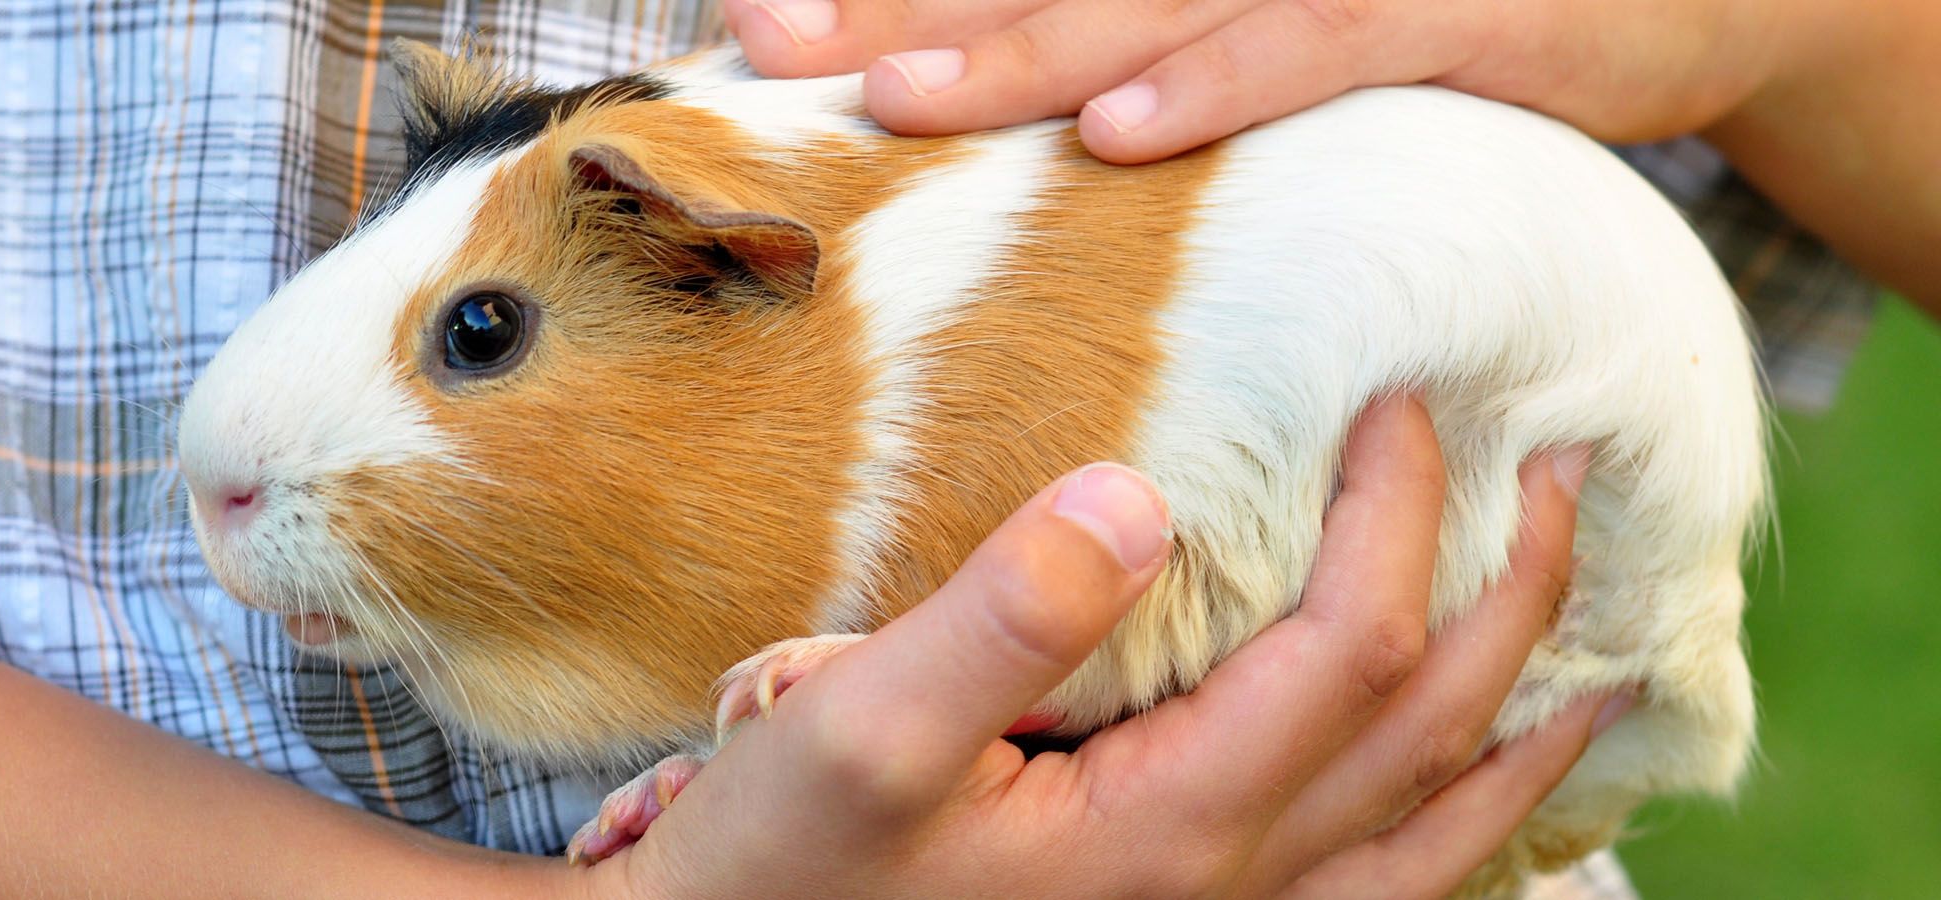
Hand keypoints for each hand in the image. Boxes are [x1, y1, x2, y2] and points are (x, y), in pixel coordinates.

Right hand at [561, 396, 1620, 897]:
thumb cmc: (785, 869)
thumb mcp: (859, 734)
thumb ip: (1005, 615)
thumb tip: (1137, 494)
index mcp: (1171, 826)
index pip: (1350, 645)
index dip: (1400, 511)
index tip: (1402, 398)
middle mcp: (1234, 889)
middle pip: (1433, 731)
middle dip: (1515, 592)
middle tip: (1566, 469)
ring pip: (1439, 831)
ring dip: (1527, 723)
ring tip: (1593, 646)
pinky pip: (1387, 892)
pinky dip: (1463, 829)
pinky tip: (1468, 796)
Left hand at [723, 0, 1813, 163]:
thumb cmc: (1440, 25)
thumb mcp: (1285, 31)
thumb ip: (1151, 53)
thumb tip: (1031, 135)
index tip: (760, 23)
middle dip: (899, 9)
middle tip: (769, 36)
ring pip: (1148, 5)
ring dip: (1016, 52)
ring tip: (894, 97)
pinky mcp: (1440, 12)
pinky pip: (1310, 50)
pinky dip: (1214, 90)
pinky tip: (1120, 135)